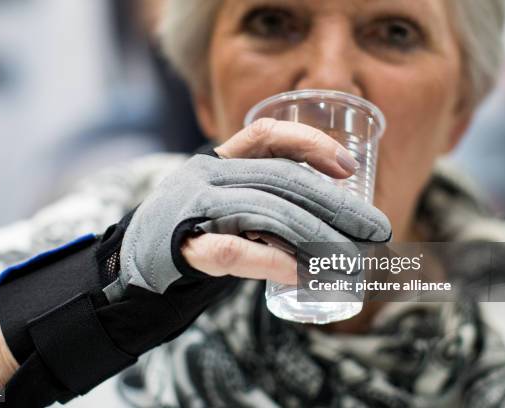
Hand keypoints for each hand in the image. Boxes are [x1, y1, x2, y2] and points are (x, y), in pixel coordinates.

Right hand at [120, 118, 390, 294]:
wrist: (128, 268)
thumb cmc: (190, 235)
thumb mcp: (224, 204)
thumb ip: (265, 204)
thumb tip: (332, 226)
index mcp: (215, 159)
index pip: (267, 134)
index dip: (311, 144)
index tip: (349, 168)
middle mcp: (204, 174)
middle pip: (283, 180)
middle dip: (337, 205)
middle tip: (376, 230)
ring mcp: (193, 208)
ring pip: (268, 213)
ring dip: (317, 239)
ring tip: (349, 262)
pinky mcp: (183, 246)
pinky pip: (236, 251)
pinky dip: (274, 262)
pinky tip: (302, 276)